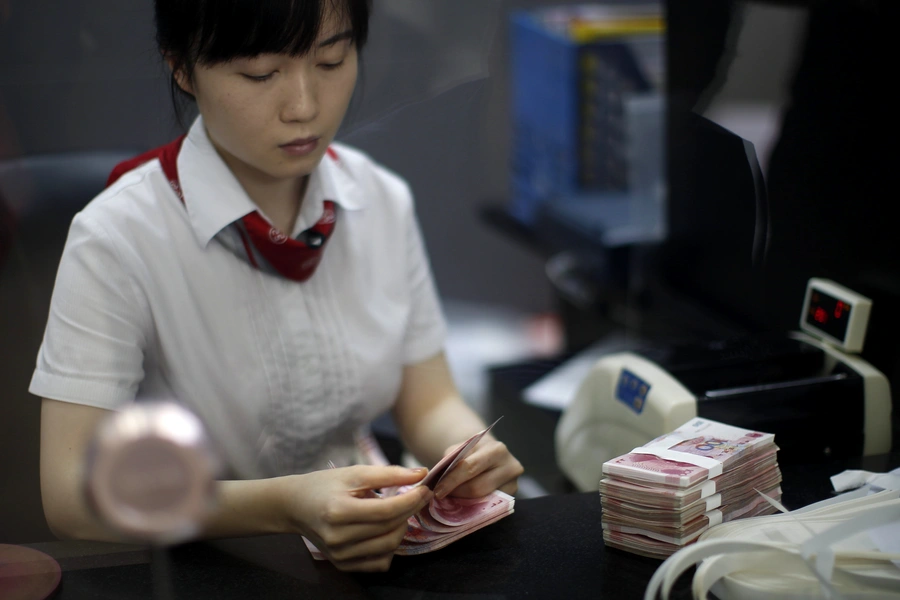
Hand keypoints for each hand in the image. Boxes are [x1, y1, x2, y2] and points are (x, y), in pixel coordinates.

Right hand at [283, 465, 432, 571]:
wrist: (296, 506)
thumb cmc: (326, 485)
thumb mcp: (355, 473)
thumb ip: (389, 474)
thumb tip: (422, 473)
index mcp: (338, 511)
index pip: (386, 511)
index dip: (411, 499)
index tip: (425, 487)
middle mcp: (338, 538)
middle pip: (389, 528)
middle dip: (410, 510)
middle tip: (418, 495)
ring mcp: (339, 555)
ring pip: (388, 547)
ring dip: (402, 527)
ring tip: (400, 510)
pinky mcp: (342, 564)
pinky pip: (379, 562)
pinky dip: (390, 547)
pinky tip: (386, 529)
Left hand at [432, 436, 523, 499]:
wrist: (490, 455)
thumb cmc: (473, 452)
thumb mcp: (461, 449)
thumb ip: (451, 461)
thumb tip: (438, 479)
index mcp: (497, 450)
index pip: (470, 468)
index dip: (451, 480)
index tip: (437, 490)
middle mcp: (510, 467)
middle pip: (477, 487)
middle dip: (456, 493)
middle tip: (441, 496)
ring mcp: (513, 485)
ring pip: (482, 500)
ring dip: (463, 501)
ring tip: (450, 498)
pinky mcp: (510, 499)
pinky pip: (487, 507)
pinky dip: (472, 506)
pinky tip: (462, 502)